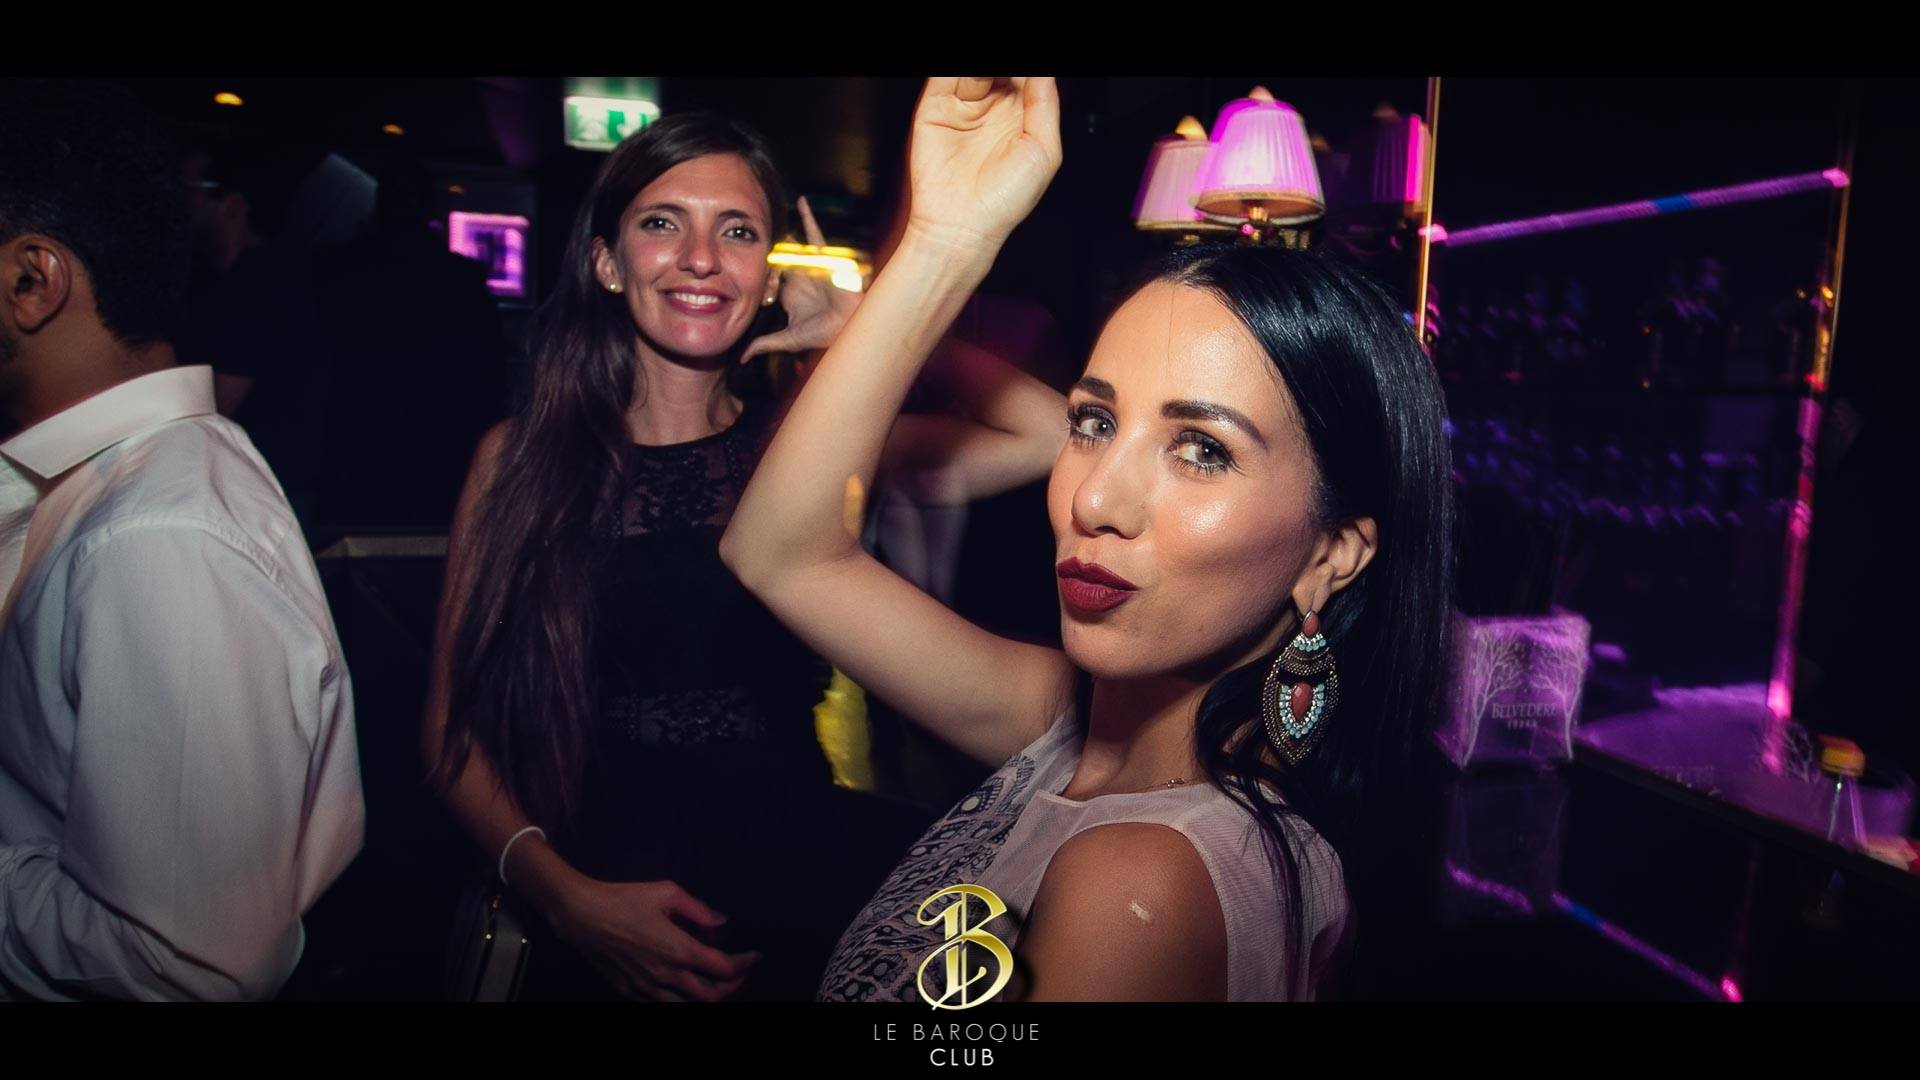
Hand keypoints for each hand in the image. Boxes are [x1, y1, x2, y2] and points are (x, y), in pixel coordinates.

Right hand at [549, 878, 759, 1000]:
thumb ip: (699, 910)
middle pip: (711, 996)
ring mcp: (646, 987)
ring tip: (713, 984)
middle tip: (738, 973)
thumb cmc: (623, 899)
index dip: (744, 964)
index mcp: (678, 950)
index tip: (753, 957)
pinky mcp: (629, 991)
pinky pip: (661, 1004)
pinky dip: (679, 1000)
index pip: (724, 969)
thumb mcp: (667, 892)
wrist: (580, 914)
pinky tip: (682, 988)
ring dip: (705, 997)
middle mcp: (665, 975)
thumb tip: (721, 922)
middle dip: (731, 986)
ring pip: (686, 1006)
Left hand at [742, 195, 860, 362]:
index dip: (760, 277)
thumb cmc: (822, 333)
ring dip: (784, 235)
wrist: (846, 327)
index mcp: (790, 292)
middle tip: (758, 243)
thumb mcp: (787, 339)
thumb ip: (764, 344)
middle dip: (768, 253)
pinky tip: (800, 202)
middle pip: (777, 258)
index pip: (769, 277)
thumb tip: (743, 356)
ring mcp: (810, 266)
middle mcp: (799, 276)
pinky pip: (814, 234)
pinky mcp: (824, 258)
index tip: (755, 283)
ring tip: (773, 216)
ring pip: (792, 246)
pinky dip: (808, 218)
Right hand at [906, 77, 1061, 250]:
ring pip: (973, 68)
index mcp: (1021, 117)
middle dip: (1009, 70)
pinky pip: (943, 75)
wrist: (961, 224)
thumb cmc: (1003, 201)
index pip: (1027, 78)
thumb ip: (1046, 106)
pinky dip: (956, 70)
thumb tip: (1046, 73)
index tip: (1030, 76)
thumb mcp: (1044, 152)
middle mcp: (992, 108)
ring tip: (992, 78)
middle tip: (1010, 78)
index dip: (1028, 73)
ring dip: (985, 68)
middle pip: (1002, 70)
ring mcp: (964, 105)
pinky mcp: (935, 106)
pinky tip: (975, 75)